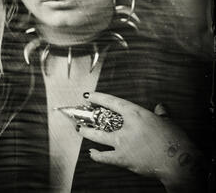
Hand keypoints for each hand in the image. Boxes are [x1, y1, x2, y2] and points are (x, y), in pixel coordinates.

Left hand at [78, 92, 206, 191]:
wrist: (179, 162)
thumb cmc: (175, 140)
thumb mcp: (167, 121)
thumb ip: (160, 113)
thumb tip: (160, 108)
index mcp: (136, 114)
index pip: (112, 102)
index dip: (99, 97)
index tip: (90, 95)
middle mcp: (126, 126)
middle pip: (101, 119)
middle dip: (88, 116)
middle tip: (82, 114)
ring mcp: (122, 143)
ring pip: (98, 136)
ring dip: (87, 133)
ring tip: (80, 130)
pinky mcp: (123, 158)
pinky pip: (105, 157)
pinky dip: (97, 155)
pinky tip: (91, 153)